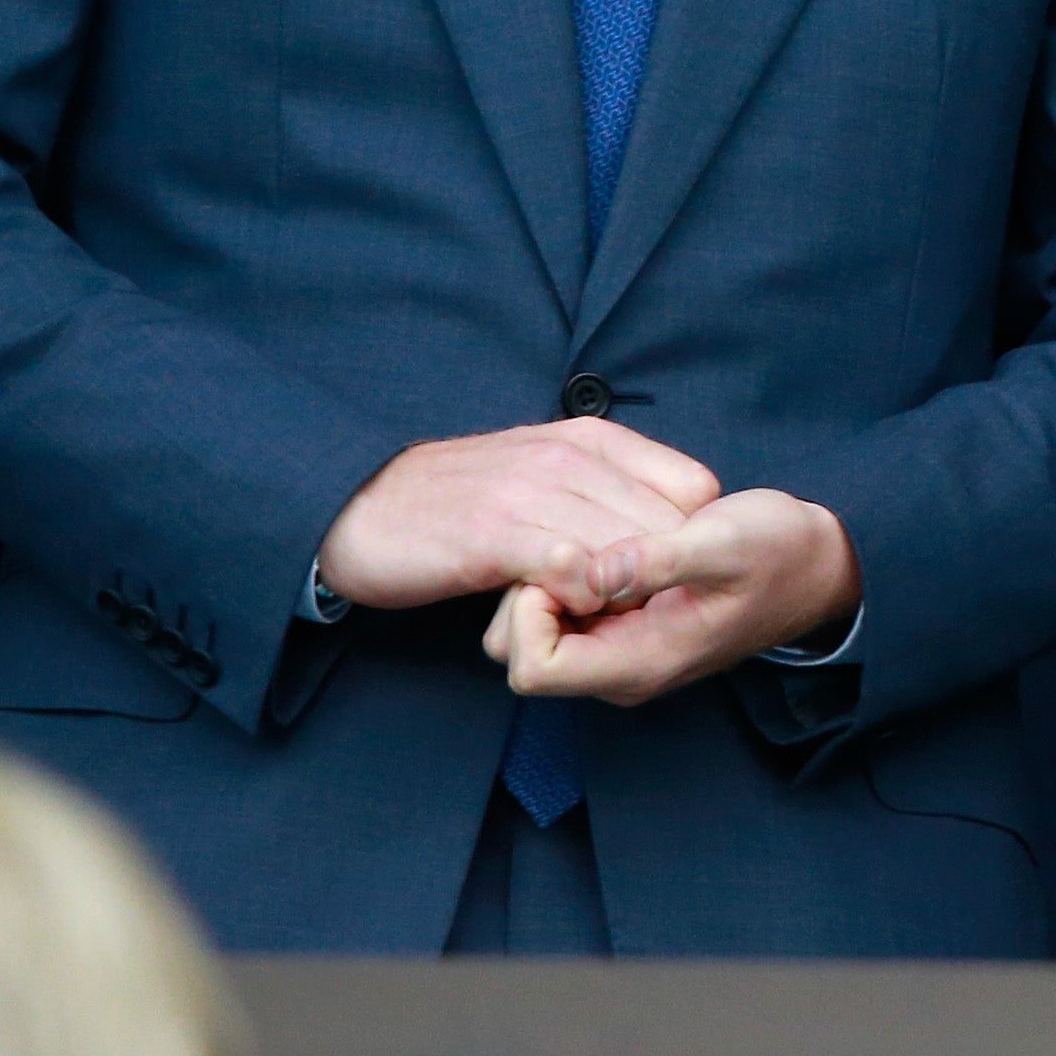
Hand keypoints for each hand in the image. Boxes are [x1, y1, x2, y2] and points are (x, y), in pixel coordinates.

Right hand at [315, 418, 721, 616]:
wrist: (361, 506)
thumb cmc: (462, 500)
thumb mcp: (547, 472)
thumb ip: (608, 489)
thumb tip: (671, 528)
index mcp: (594, 440)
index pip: (695, 489)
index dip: (692, 541)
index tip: (666, 575)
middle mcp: (572, 457)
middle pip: (669, 528)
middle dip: (663, 577)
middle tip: (636, 609)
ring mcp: (534, 493)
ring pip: (625, 551)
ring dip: (622, 595)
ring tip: (598, 615)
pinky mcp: (495, 535)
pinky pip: (570, 570)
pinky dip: (579, 598)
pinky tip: (560, 610)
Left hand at [488, 488, 860, 707]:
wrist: (820, 565)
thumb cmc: (780, 554)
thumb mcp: (725, 544)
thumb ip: (657, 558)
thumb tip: (593, 567)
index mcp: (641, 661)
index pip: (533, 667)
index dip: (532, 608)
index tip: (569, 555)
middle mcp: (620, 669)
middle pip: (518, 651)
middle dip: (527, 593)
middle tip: (572, 543)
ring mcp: (620, 652)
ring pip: (530, 633)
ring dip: (543, 583)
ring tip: (590, 540)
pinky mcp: (622, 628)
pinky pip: (560, 614)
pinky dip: (564, 578)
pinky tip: (600, 542)